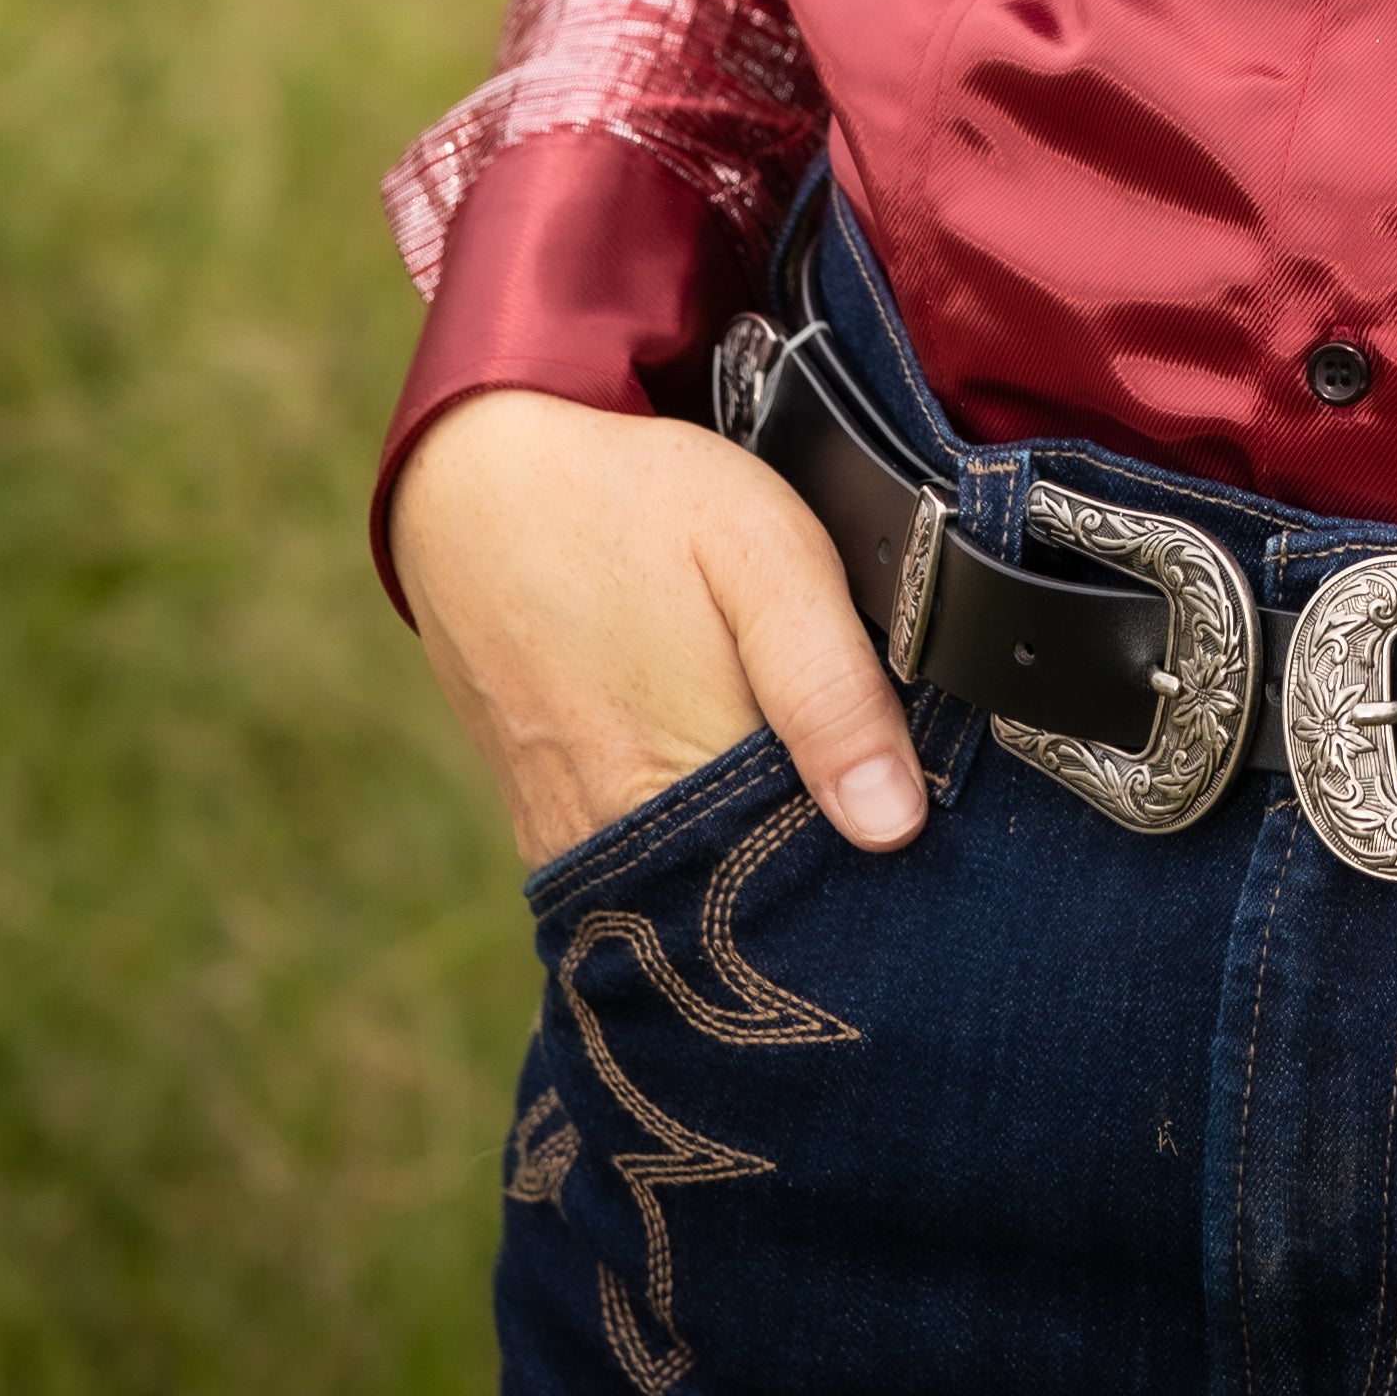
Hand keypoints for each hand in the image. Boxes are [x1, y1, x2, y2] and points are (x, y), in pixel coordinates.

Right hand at [390, 384, 927, 871]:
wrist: (478, 487)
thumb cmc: (632, 505)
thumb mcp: (763, 550)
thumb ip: (830, 684)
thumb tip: (893, 825)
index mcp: (687, 781)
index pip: (813, 889)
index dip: (878, 869)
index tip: (918, 827)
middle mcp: (619, 842)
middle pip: (752, 909)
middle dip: (819, 872)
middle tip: (866, 792)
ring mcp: (572, 846)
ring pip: (695, 900)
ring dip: (754, 859)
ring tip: (796, 779)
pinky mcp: (545, 832)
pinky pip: (637, 878)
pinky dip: (692, 850)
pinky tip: (727, 786)